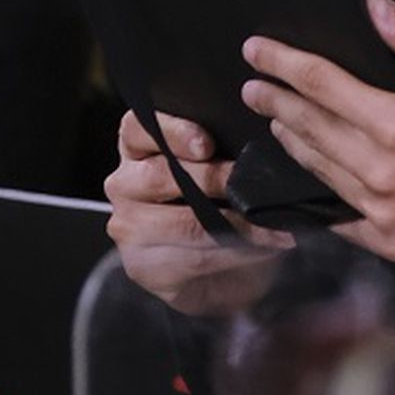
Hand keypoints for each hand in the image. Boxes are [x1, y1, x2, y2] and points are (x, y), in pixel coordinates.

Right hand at [105, 110, 291, 314]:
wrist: (210, 260)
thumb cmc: (215, 198)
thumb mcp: (216, 162)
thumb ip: (221, 146)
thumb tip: (254, 144)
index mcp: (136, 146)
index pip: (139, 128)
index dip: (174, 133)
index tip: (207, 144)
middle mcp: (124, 184)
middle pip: (161, 176)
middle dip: (213, 179)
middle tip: (254, 184)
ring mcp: (128, 228)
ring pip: (182, 223)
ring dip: (235, 224)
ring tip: (271, 224)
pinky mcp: (141, 267)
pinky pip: (192, 259)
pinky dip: (234, 253)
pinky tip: (261, 247)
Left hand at [241, 0, 394, 261]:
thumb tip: (375, 7)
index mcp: (394, 124)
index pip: (321, 84)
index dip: (284, 64)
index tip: (256, 51)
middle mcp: (379, 171)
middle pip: (311, 128)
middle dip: (278, 103)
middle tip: (254, 88)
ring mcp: (382, 212)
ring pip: (321, 171)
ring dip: (294, 144)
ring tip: (278, 124)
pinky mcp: (391, 242)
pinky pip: (340, 218)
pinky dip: (319, 195)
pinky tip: (311, 181)